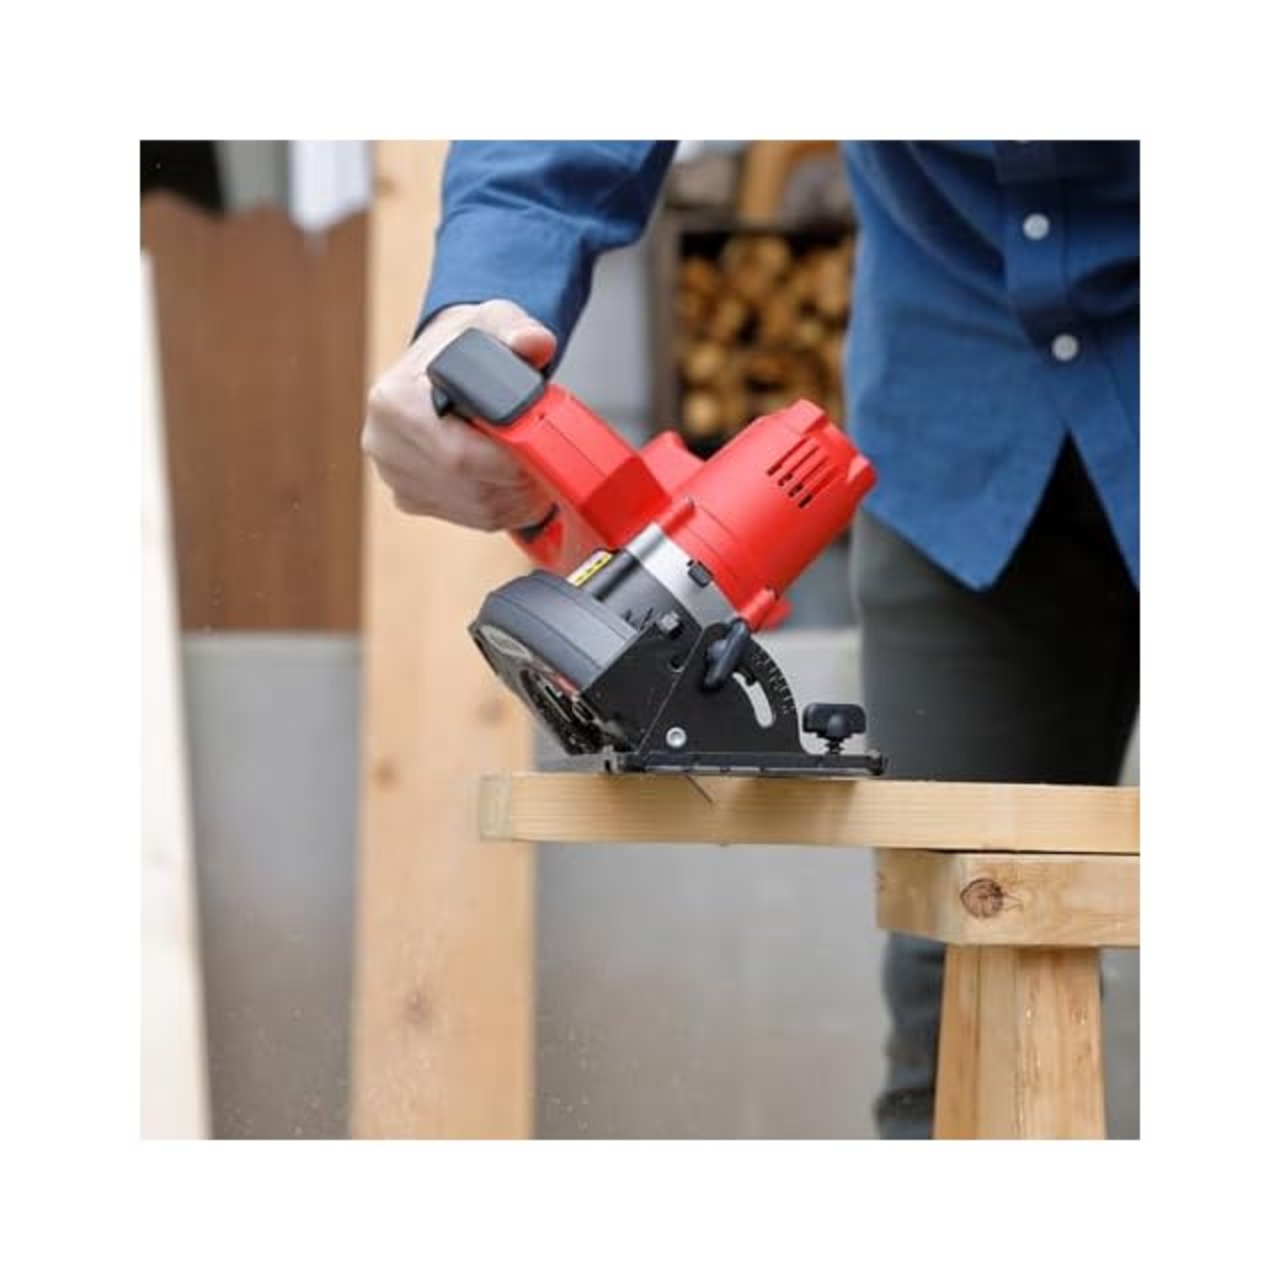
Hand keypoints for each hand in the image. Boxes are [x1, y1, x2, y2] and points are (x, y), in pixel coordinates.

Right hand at [362, 299, 556, 529]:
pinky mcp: (411, 498)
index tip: (538, 454)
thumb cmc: (463, 345)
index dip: (506, 462)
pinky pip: (468, 518)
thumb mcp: (492, 321)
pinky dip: (504, 509)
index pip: (456, 454)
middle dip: (518, 483)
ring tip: (539, 475)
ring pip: (473, 509)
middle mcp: (384, 443)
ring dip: (517, 500)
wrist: (442, 366)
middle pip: (467, 487)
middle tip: (549, 467)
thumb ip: (518, 329)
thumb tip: (534, 343)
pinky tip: (520, 489)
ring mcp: (394, 475)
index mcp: (393, 401)